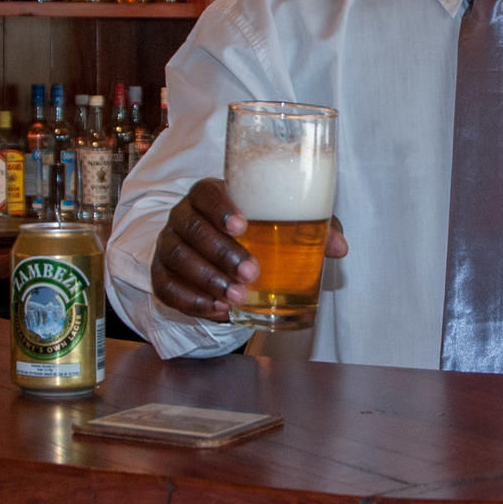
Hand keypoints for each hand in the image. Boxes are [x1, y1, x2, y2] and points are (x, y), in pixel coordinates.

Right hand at [150, 178, 346, 322]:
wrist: (216, 251)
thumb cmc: (255, 229)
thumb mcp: (283, 222)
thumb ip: (312, 228)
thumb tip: (340, 248)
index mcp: (209, 195)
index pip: (205, 192)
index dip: (220, 207)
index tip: (243, 225)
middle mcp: (183, 215)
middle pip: (191, 228)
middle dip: (221, 252)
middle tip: (252, 272)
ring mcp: (169, 245)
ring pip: (178, 258)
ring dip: (208, 280)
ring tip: (238, 297)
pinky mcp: (162, 275)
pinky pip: (167, 288)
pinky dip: (192, 302)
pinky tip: (218, 311)